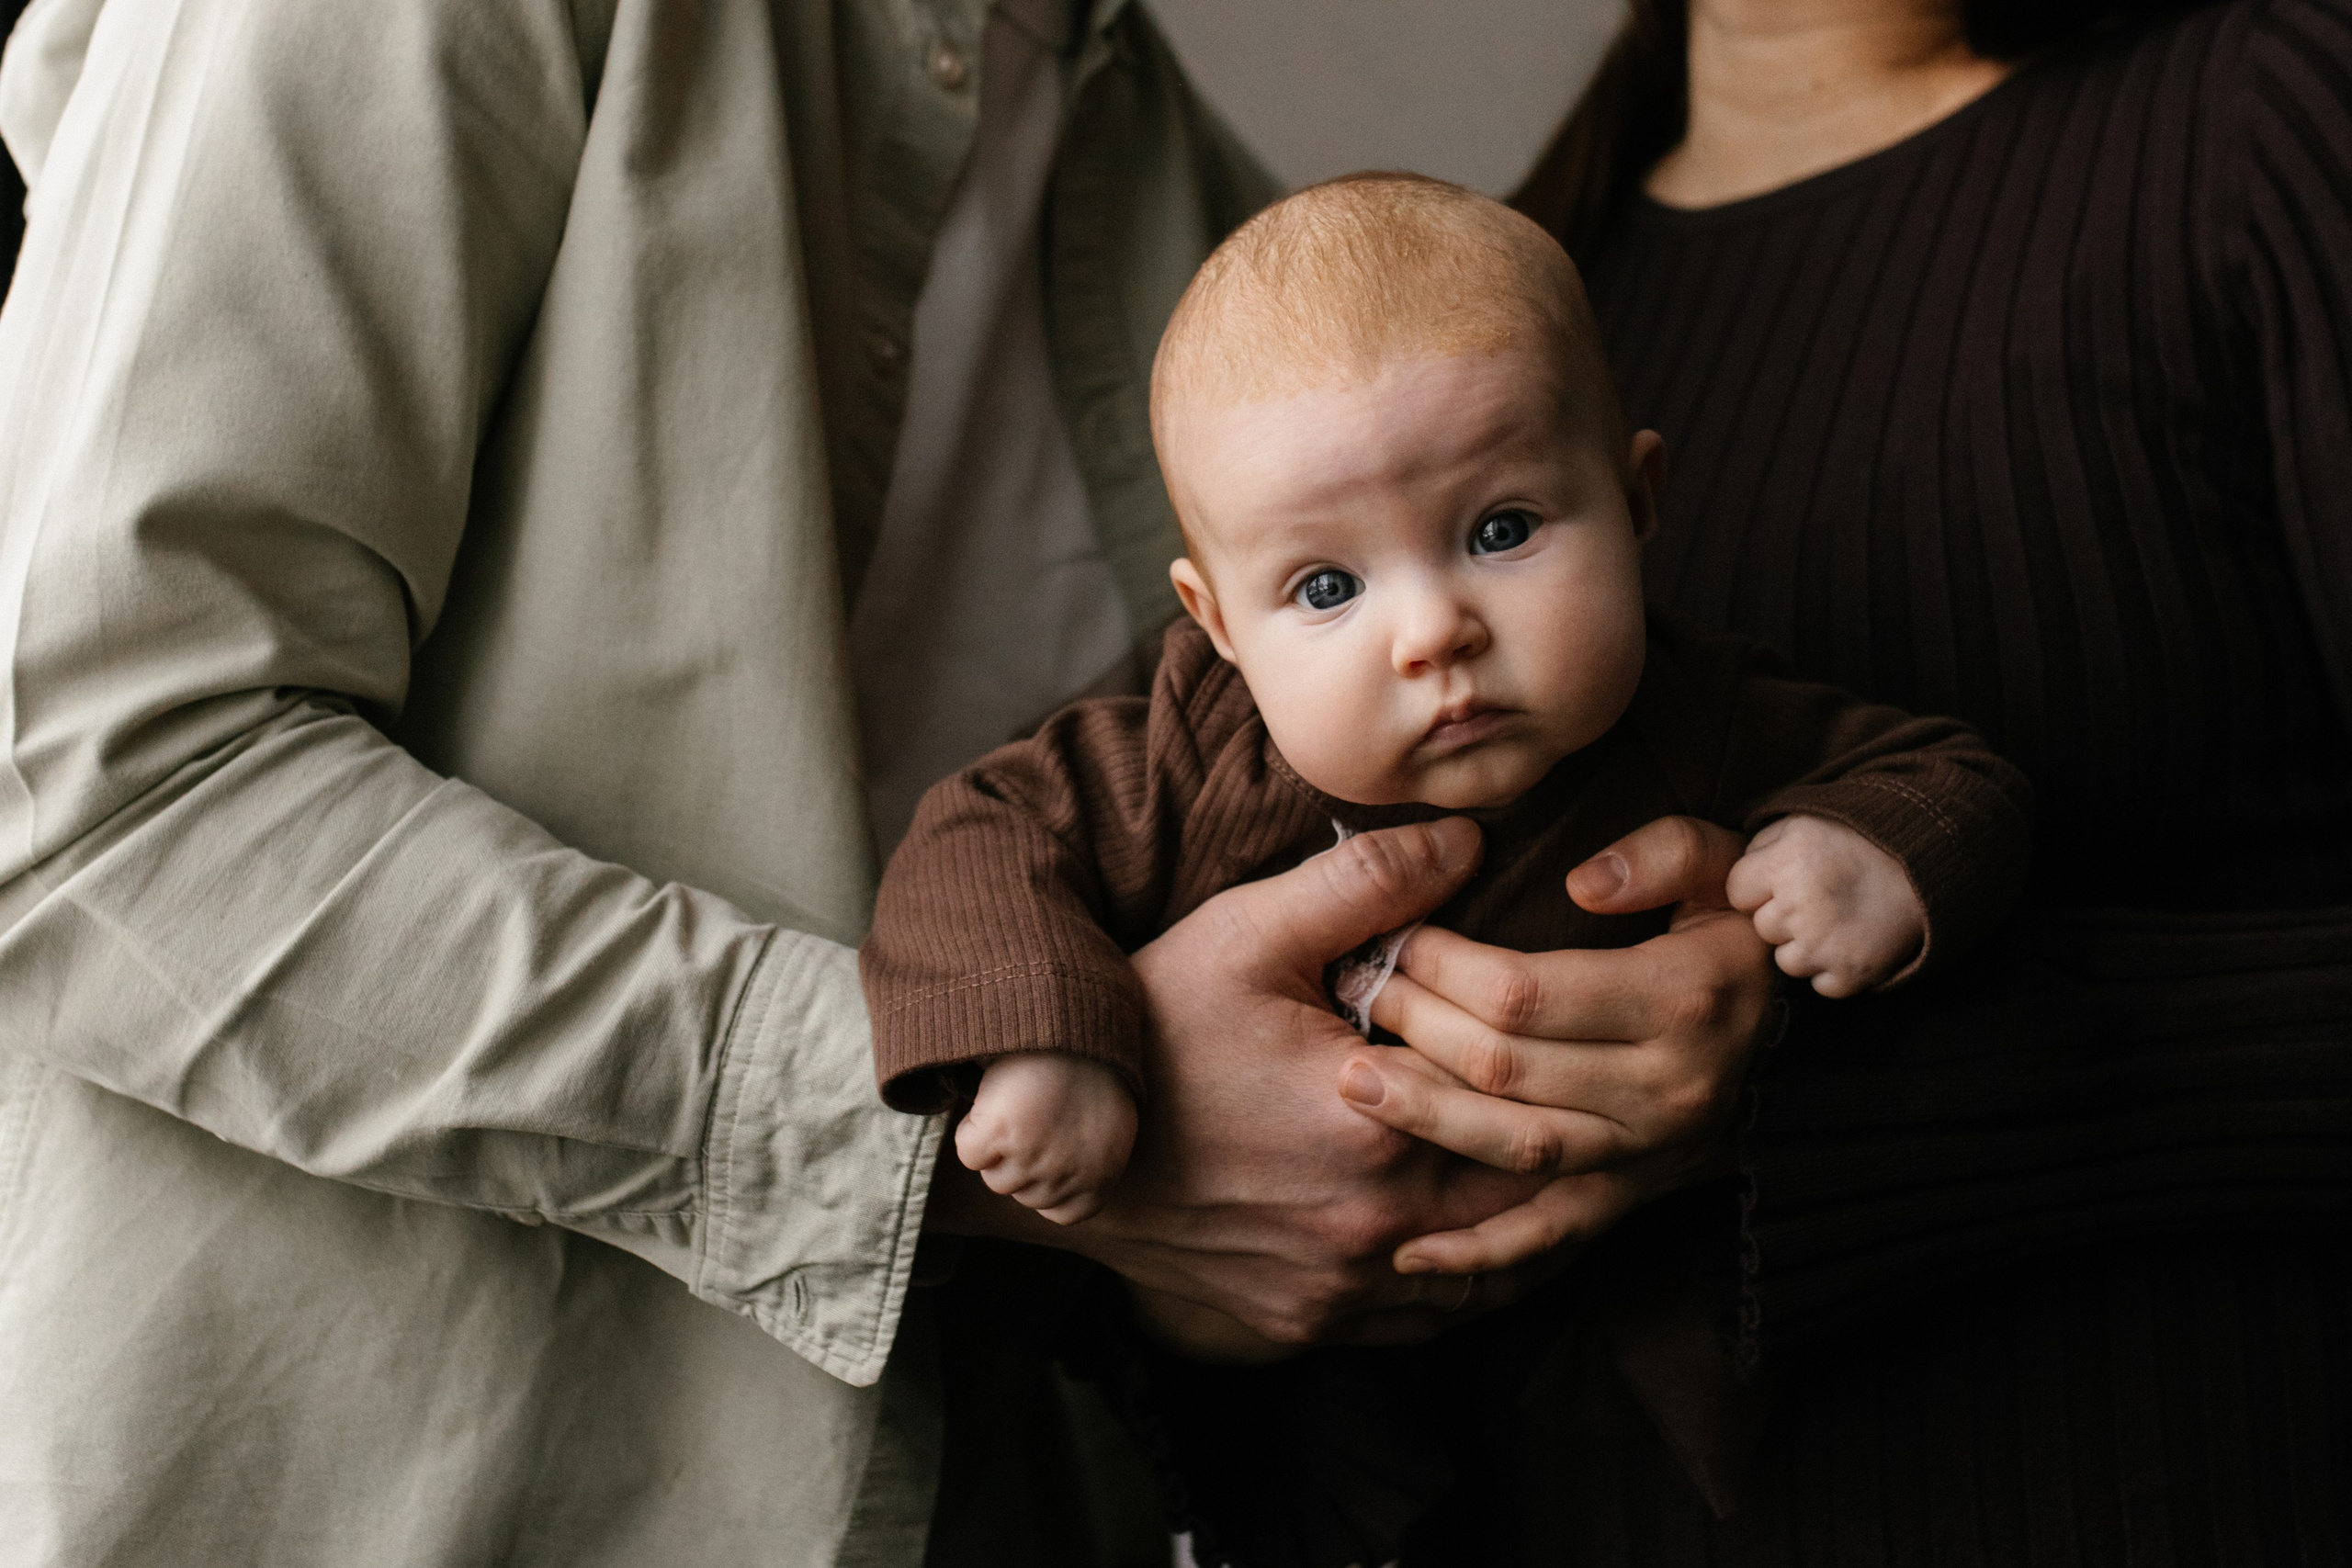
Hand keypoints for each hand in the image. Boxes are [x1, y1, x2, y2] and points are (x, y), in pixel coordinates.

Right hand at [926, 817, 1550, 1350]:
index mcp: (1378, 1127)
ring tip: (1564, 1167)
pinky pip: (1423, 1319)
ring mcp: (1338, 1288)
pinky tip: (1474, 1234)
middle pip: (1528, 1204)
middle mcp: (1371, 1225)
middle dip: (1571, 1154)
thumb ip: (1365, 883)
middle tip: (1606, 1106)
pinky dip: (1462, 1279)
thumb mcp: (1246, 935)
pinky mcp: (1305, 1321)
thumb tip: (1470, 841)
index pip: (1531, 1113)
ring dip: (1530, 1227)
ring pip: (1488, 1273)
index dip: (1570, 1077)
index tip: (1591, 1040)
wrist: (1051, 1149)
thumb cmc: (1149, 1032)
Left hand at [1338, 815, 1777, 1276]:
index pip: (1528, 993)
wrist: (1799, 1029)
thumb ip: (1661, 854)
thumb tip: (1585, 882)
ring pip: (1521, 1147)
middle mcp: (1668, 1086)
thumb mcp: (1723, 867)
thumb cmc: (1734, 929)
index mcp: (1681, 999)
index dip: (1446, 967)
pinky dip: (1483, 1252)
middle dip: (1419, 1028)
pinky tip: (1411, 1256)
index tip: (1395, 937)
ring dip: (1428, 1120)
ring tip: (1353, 1084)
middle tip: (1357, 991)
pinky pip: (1555, 1232)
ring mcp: (1651, 1151)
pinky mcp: (1637, 1192)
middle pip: (1511, 1068)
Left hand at [1725, 814, 1922, 996]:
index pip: (1737, 893)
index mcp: (1784, 864)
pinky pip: (1819, 985)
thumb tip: (1740, 872)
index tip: (1783, 880)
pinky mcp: (1850, 974)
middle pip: (1762, 928)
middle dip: (1782, 916)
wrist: (1926, 868)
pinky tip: (1850, 942)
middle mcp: (1798, 907)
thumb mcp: (1804, 823)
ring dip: (1804, 946)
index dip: (1757, 887)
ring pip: (1786, 961)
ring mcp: (1823, 946)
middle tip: (1817, 899)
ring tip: (1835, 920)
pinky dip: (1833, 970)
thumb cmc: (1859, 841)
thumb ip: (1761, 843)